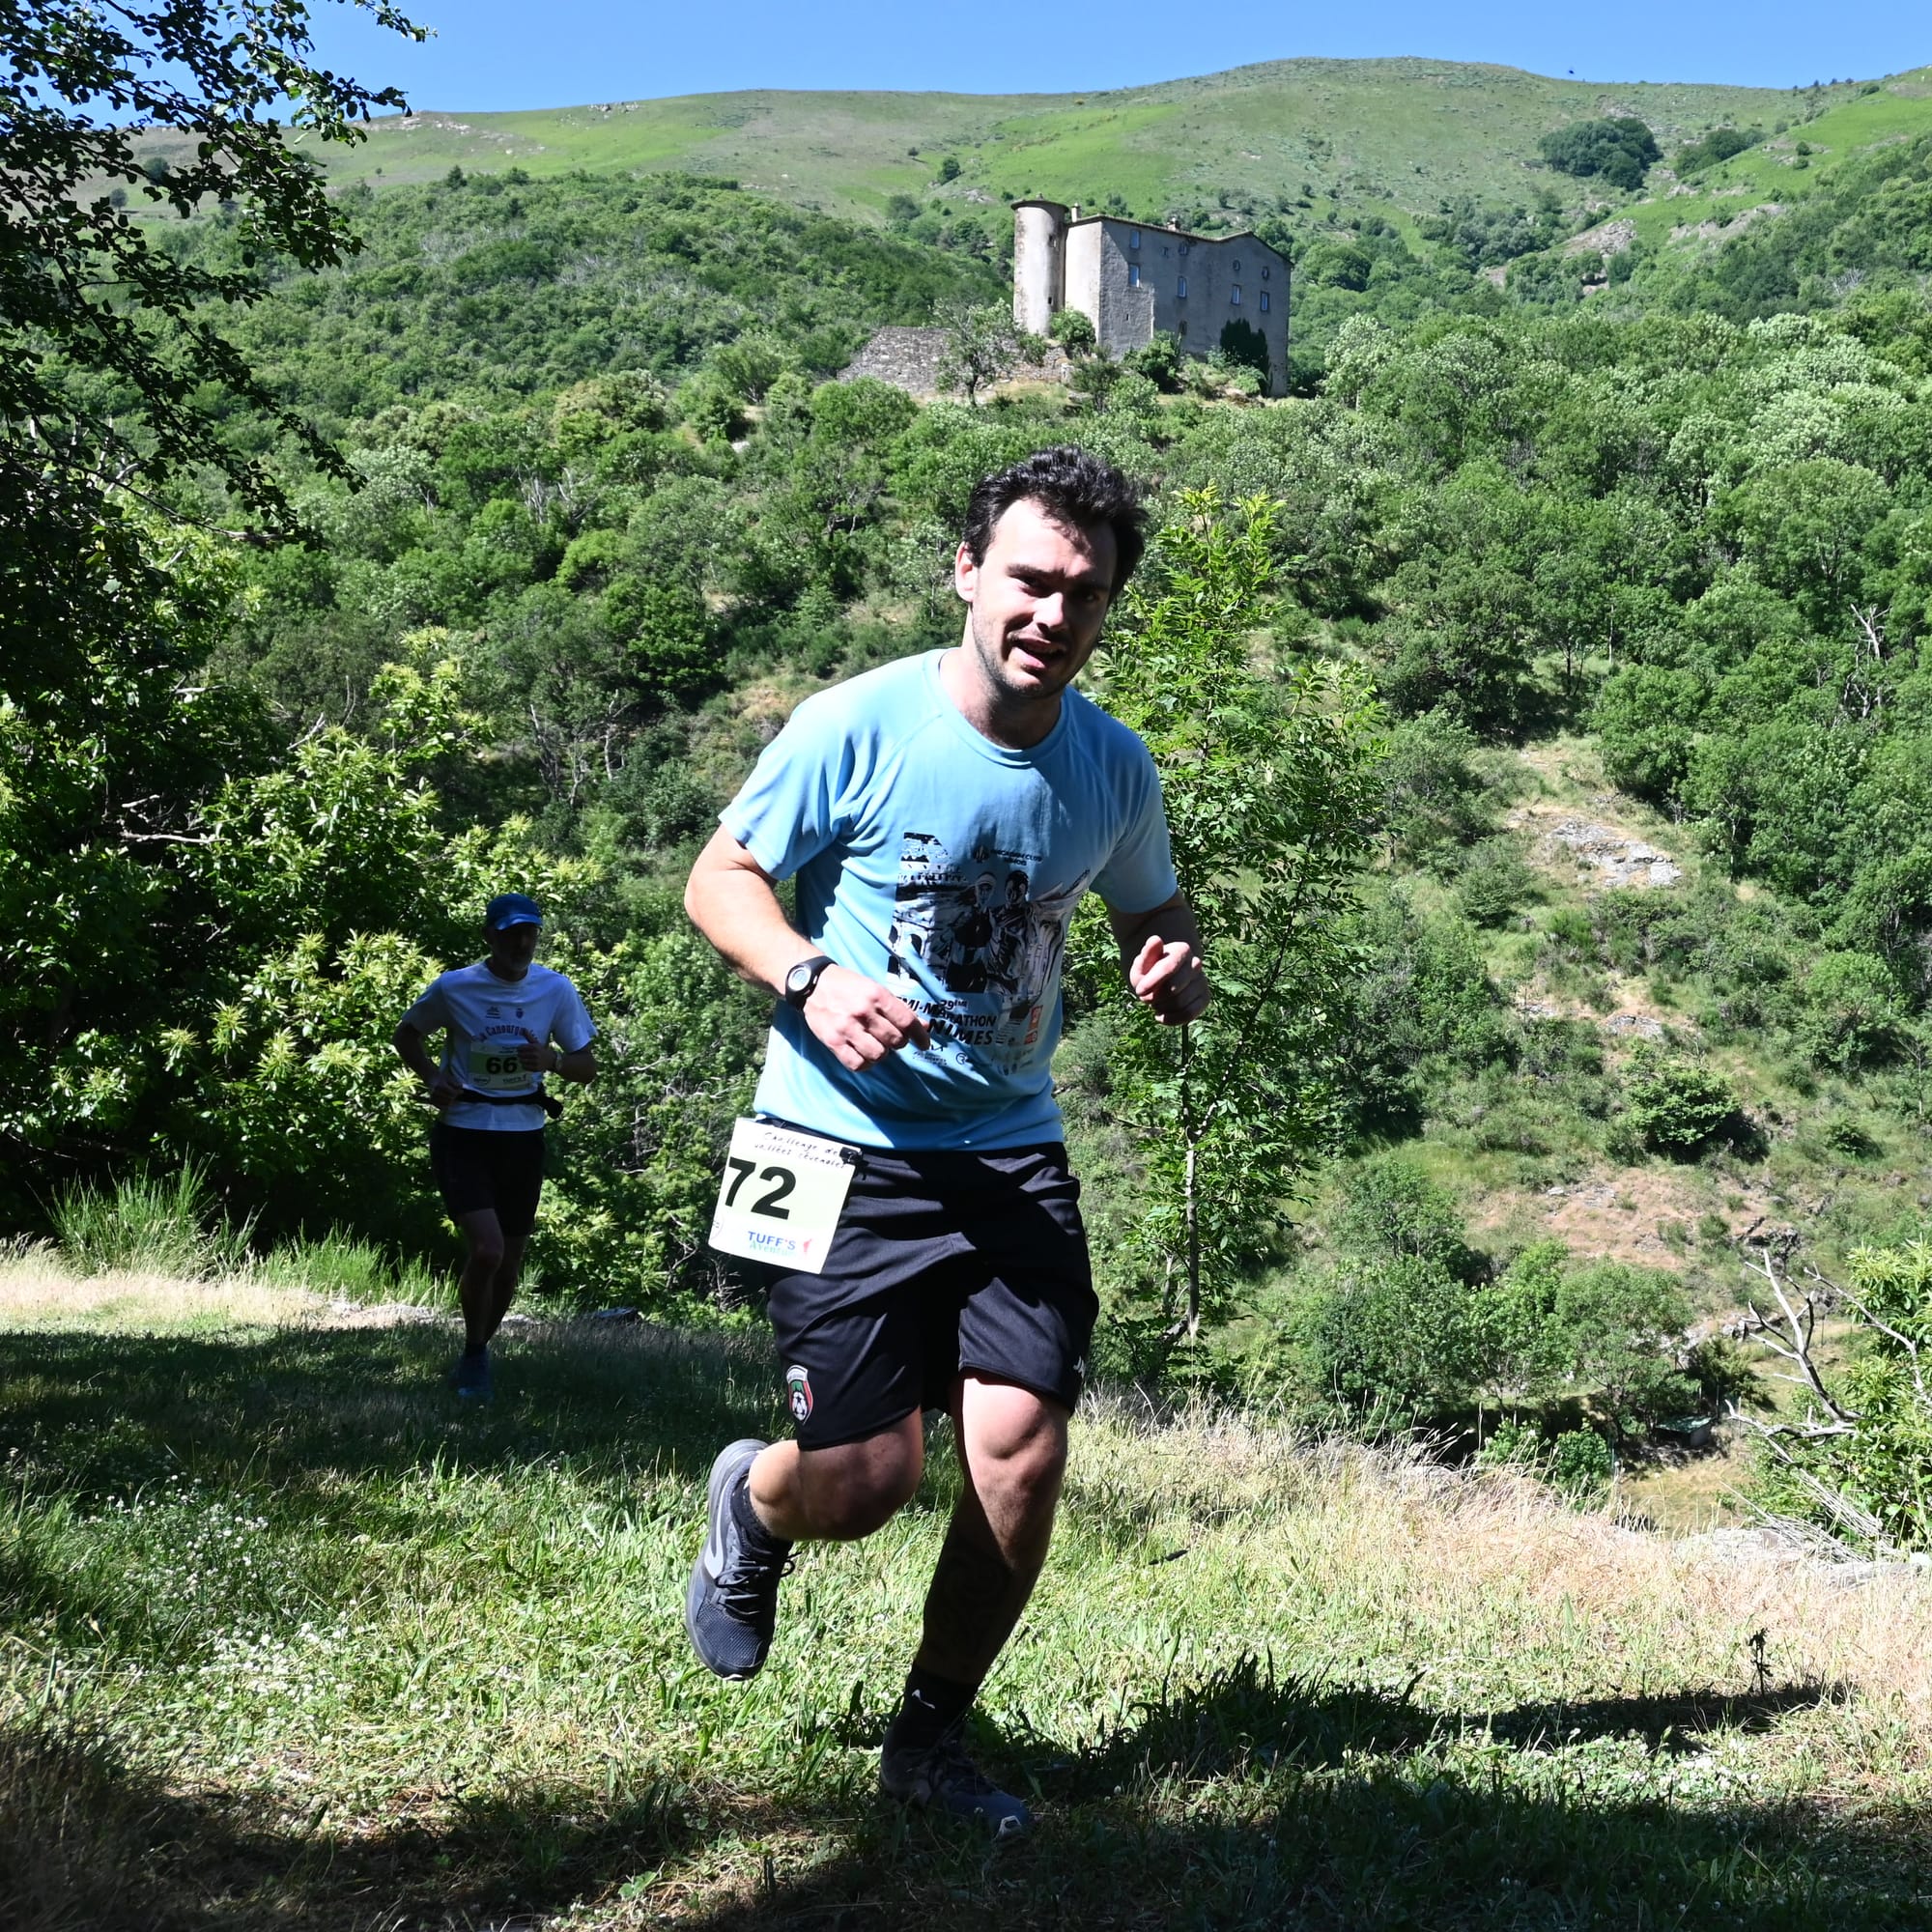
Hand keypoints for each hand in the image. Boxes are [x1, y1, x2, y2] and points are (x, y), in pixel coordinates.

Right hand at [425, 1071, 463, 1108]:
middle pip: (450, 1099)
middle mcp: (435, 1092)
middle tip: (456, 1094)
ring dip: (451, 1102)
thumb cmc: (441, 1078)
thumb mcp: (448, 1078)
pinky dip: (446, 1106)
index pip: (452, 1092)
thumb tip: (461, 1087)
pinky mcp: (431, 1101)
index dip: (458, 1092)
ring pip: (446, 1104)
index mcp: (440, 1085)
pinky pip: (441, 1107)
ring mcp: (432, 1097)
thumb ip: (454, 1083)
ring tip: (452, 1098)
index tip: (462, 1091)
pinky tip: (448, 1103)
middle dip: (455, 1097)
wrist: (430, 1078)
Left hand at [515, 1029, 555, 1073]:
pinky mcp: (536, 1068)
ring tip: (525, 1059)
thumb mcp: (536, 1043)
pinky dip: (525, 1066)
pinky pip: (525, 1067)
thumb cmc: (542, 1050)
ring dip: (522, 1060)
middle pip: (520, 1055)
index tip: (521, 1049)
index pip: (520, 1048)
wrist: (551, 1060)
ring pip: (522, 1061)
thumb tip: (523, 1029)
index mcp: (534, 1047)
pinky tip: (528, 1063)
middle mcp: (535, 1054)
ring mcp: (535, 1062)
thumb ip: (529, 1037)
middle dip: (520, 1055)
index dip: (519, 1049)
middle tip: (522, 1055)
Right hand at [802, 963, 930, 1071]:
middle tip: (891, 1038)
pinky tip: (863, 1054)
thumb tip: (924, 1026)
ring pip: (879, 1054)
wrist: (812, 984)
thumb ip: (898, 1008)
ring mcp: (847, 1028)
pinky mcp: (833, 1041)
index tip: (924, 1043)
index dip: (919, 1035)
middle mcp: (863, 1012)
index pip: (907, 1021)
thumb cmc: (848, 986)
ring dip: (882, 1053)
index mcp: (877, 995)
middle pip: (895, 1040)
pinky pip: (857, 1064)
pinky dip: (865, 1063)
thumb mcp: (875, 989)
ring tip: (876, 1045)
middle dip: (898, 1042)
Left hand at [1129, 934, 1209, 1024]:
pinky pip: (1189, 1014)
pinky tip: (1160, 1016)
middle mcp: (1196, 963)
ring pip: (1180, 1003)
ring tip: (1155, 1003)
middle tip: (1145, 998)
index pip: (1168, 968)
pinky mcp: (1204, 998)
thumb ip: (1146, 955)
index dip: (1152, 982)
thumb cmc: (1149, 970)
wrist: (1161, 979)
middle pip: (1174, 988)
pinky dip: (1172, 1019)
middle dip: (1156, 997)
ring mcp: (1202, 981)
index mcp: (1181, 949)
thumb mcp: (1142, 964)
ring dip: (1162, 1007)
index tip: (1139, 992)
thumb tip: (1156, 940)